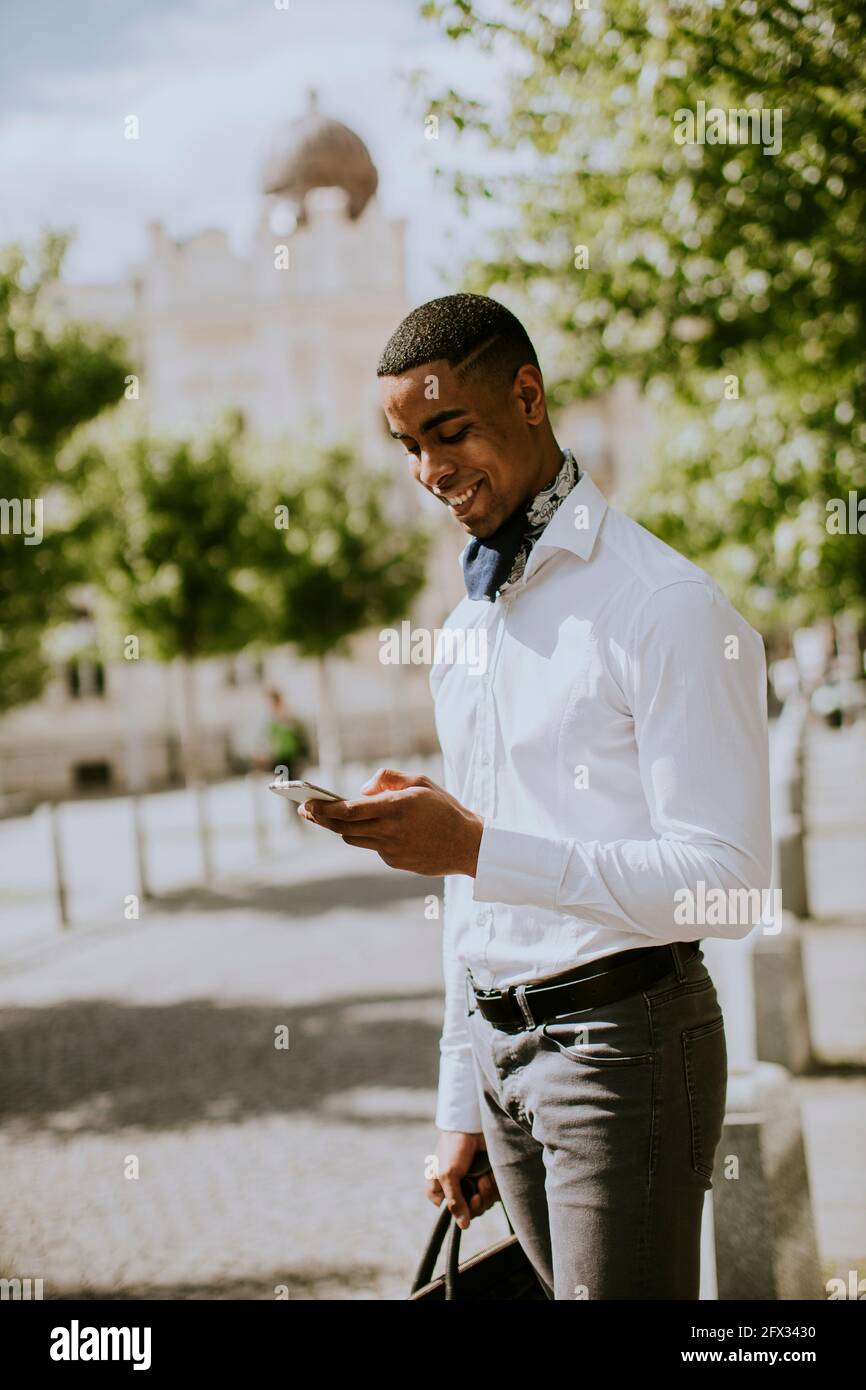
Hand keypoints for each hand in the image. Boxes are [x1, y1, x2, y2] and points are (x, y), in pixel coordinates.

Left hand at [298, 768, 483, 876]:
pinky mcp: (395, 862)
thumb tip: (361, 790)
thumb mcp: (420, 781)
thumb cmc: (444, 808)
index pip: (350, 810)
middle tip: (306, 811)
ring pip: (354, 839)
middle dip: (322, 819)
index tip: (308, 804)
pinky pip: (373, 847)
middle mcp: (390, 831)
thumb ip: (387, 778)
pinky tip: (373, 829)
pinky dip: (369, 836)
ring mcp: (391, 850)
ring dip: (340, 828)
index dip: (325, 809)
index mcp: (396, 807)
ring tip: (328, 818)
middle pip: (344, 828)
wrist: (467, 844)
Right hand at [427, 1131, 497, 1229]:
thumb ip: (455, 1201)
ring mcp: (473, 1185)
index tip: (470, 1198)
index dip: (463, 1211)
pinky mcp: (487, 1179)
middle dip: (477, 1201)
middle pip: (471, 1212)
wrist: (471, 1125)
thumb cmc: (453, 1148)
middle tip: (479, 1188)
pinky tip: (490, 1175)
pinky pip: (495, 1195)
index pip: (452, 1214)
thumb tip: (464, 1226)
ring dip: (486, 1192)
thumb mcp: (448, 1174)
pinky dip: (494, 1187)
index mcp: (440, 1192)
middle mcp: (457, 1191)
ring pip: (484, 1205)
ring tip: (484, 1177)